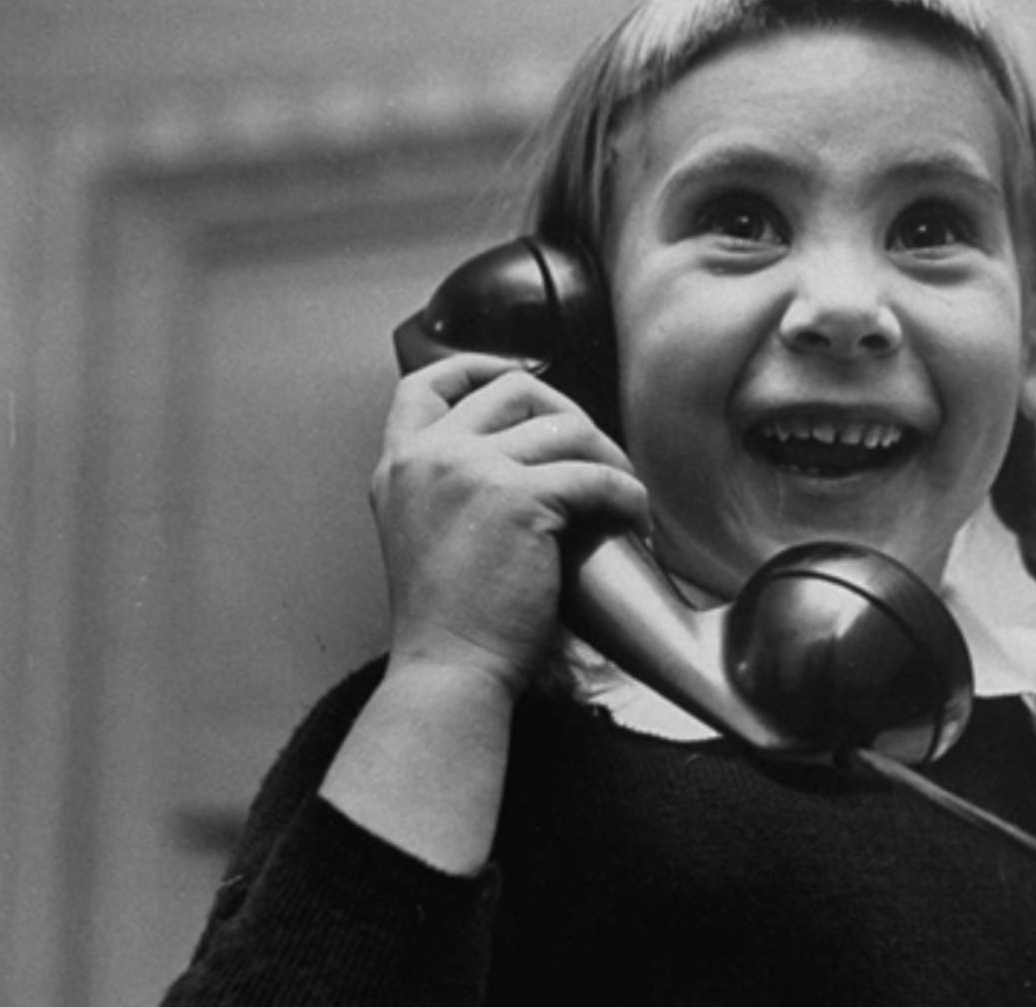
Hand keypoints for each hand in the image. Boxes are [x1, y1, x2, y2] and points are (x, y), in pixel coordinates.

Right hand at [370, 354, 647, 694]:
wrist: (450, 667)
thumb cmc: (452, 620)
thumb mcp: (425, 531)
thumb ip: (453, 484)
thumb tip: (527, 452)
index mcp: (399, 465)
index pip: (427, 383)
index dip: (478, 368)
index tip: (521, 377)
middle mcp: (429, 457)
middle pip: (512, 390)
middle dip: (567, 412)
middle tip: (597, 455)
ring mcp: (471, 470)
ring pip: (565, 427)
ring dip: (608, 456)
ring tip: (624, 497)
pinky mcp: (519, 497)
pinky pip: (597, 476)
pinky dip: (628, 495)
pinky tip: (636, 521)